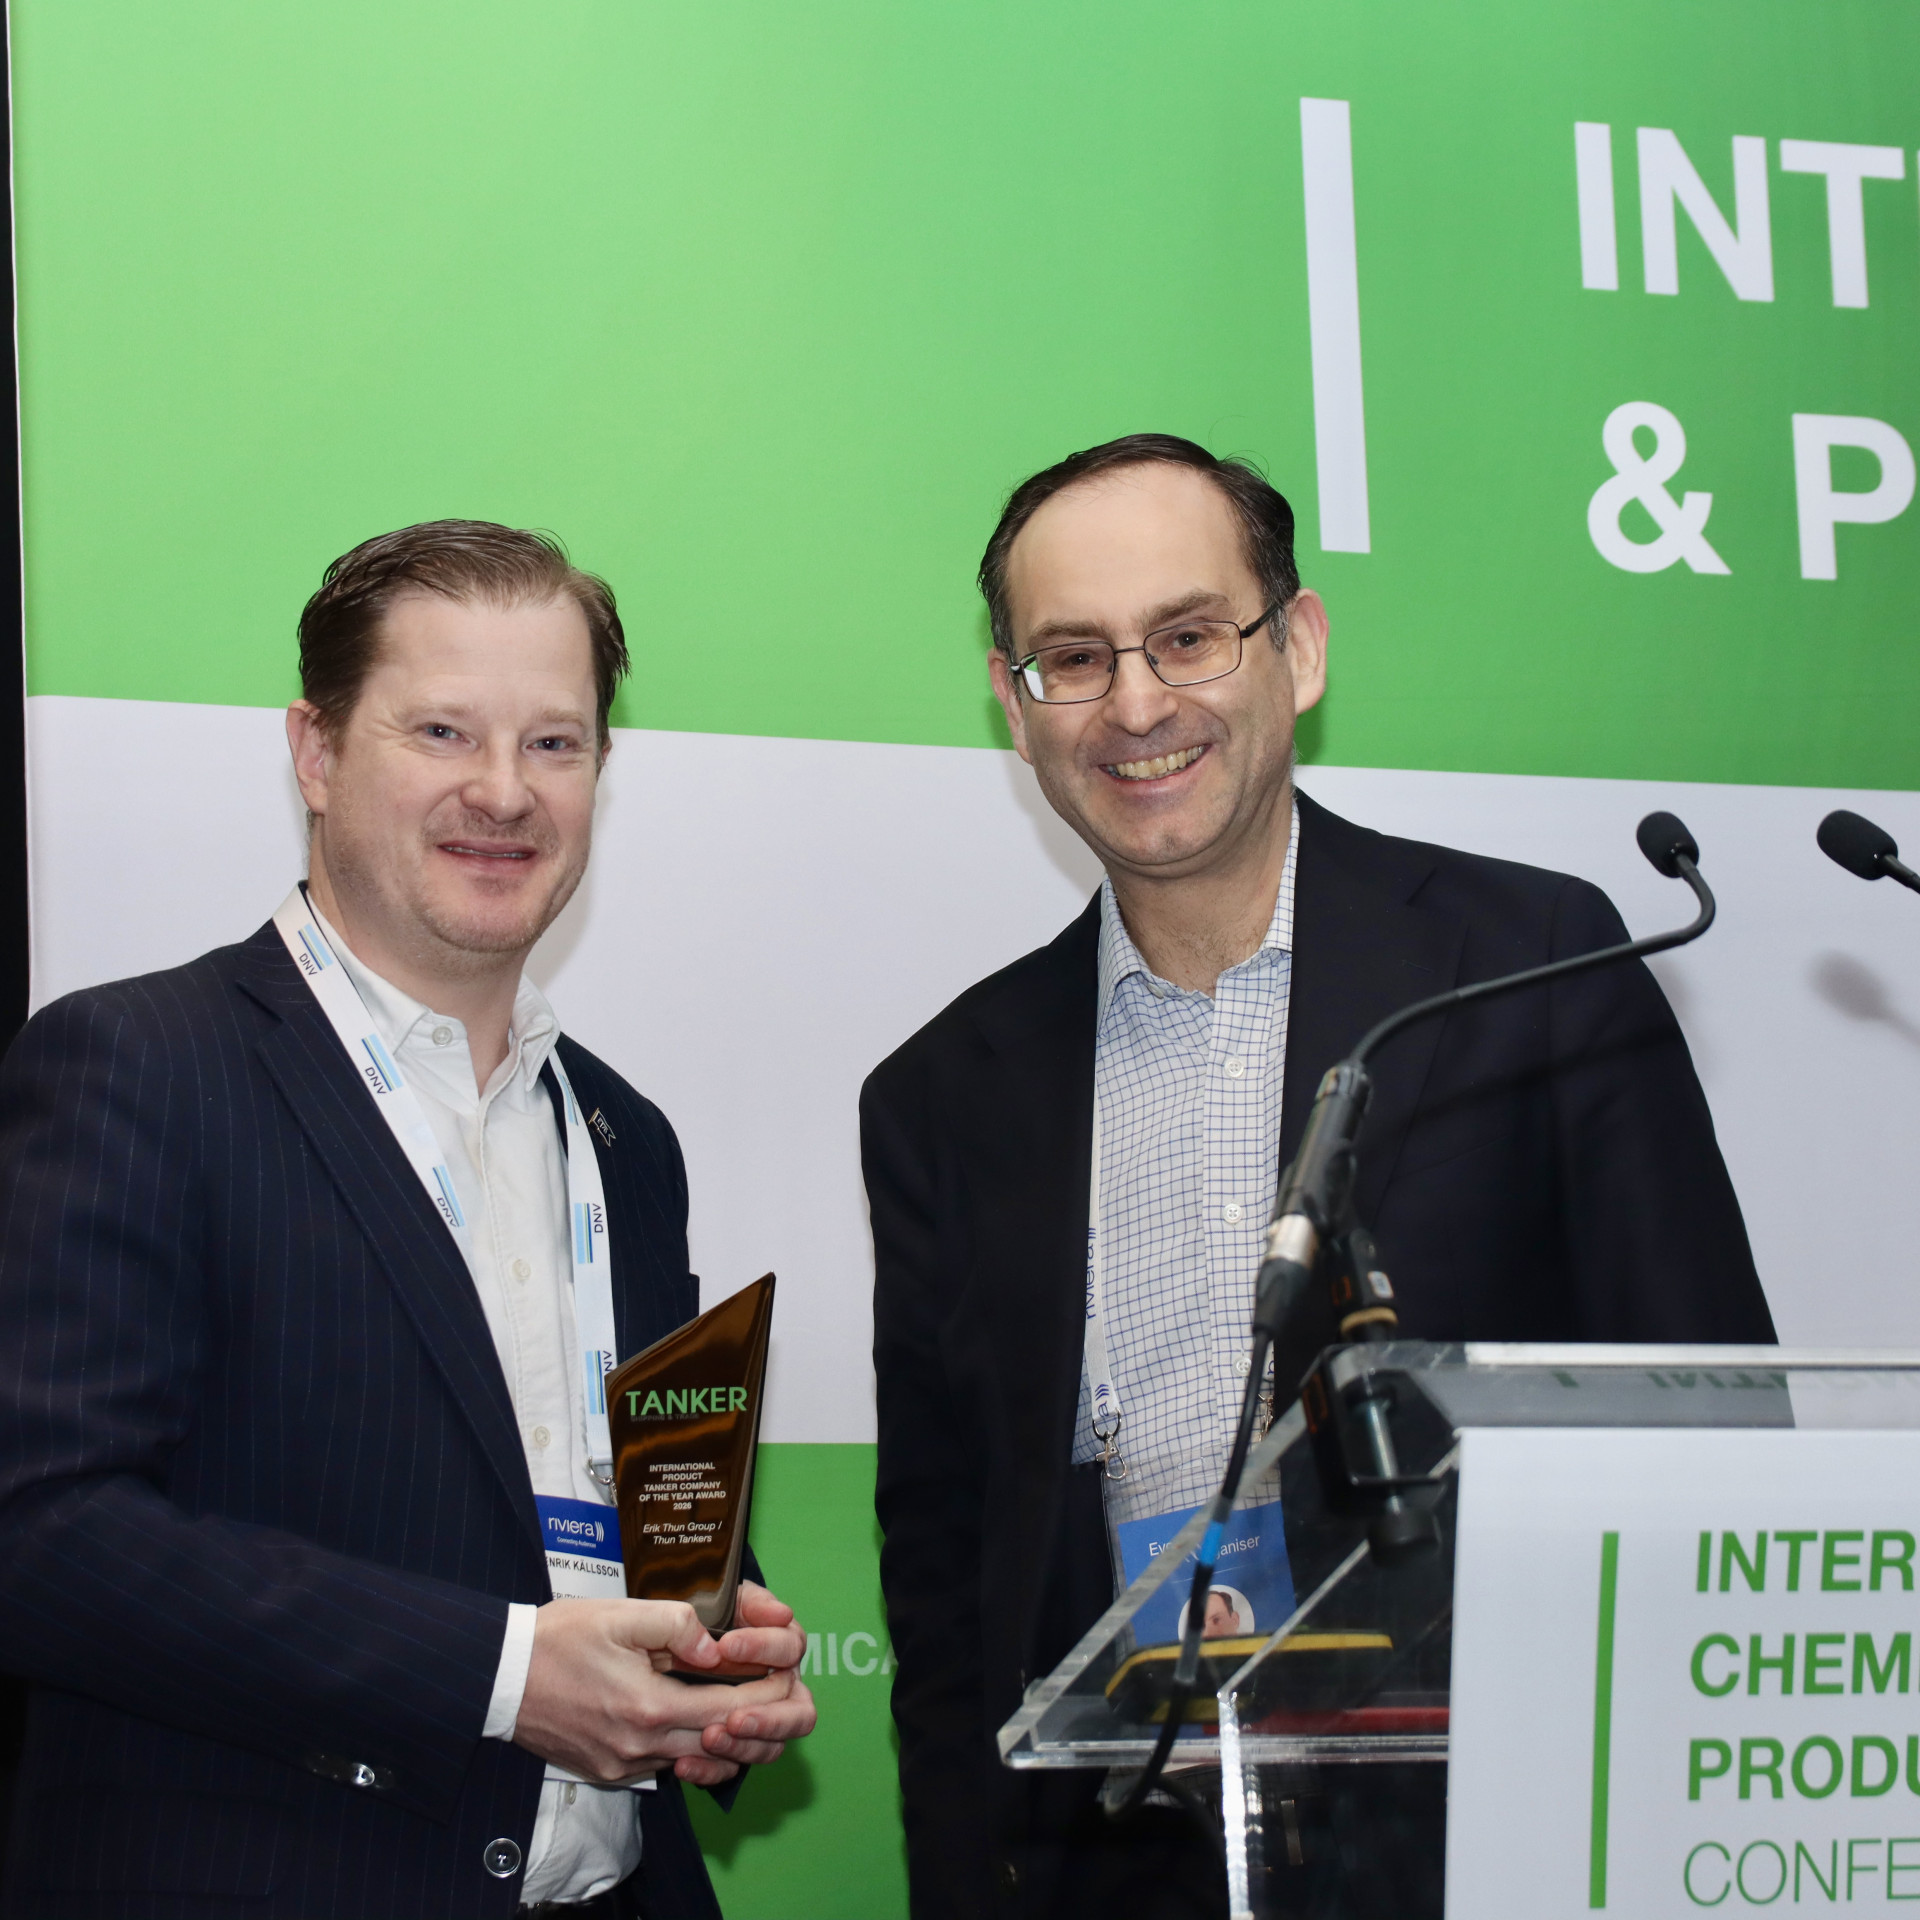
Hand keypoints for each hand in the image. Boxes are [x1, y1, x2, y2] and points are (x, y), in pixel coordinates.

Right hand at [512, 1597, 813, 1785]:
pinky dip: (690, 1745)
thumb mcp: (620, 1614)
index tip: (786, 1672)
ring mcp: (625, 1765)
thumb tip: (715, 1645)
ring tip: (742, 1702)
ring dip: (725, 1735)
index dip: (767, 1692)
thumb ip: (676, 1624)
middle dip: (757, 1717)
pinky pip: (666, 1764)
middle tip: (776, 1689)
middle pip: (722, 1743)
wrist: (500, 1678)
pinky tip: (696, 1718)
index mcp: (648, 1707)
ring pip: (696, 1758)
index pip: (731, 1710)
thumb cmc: (557, 1641)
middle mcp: (641, 1747)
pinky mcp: (610, 1771)